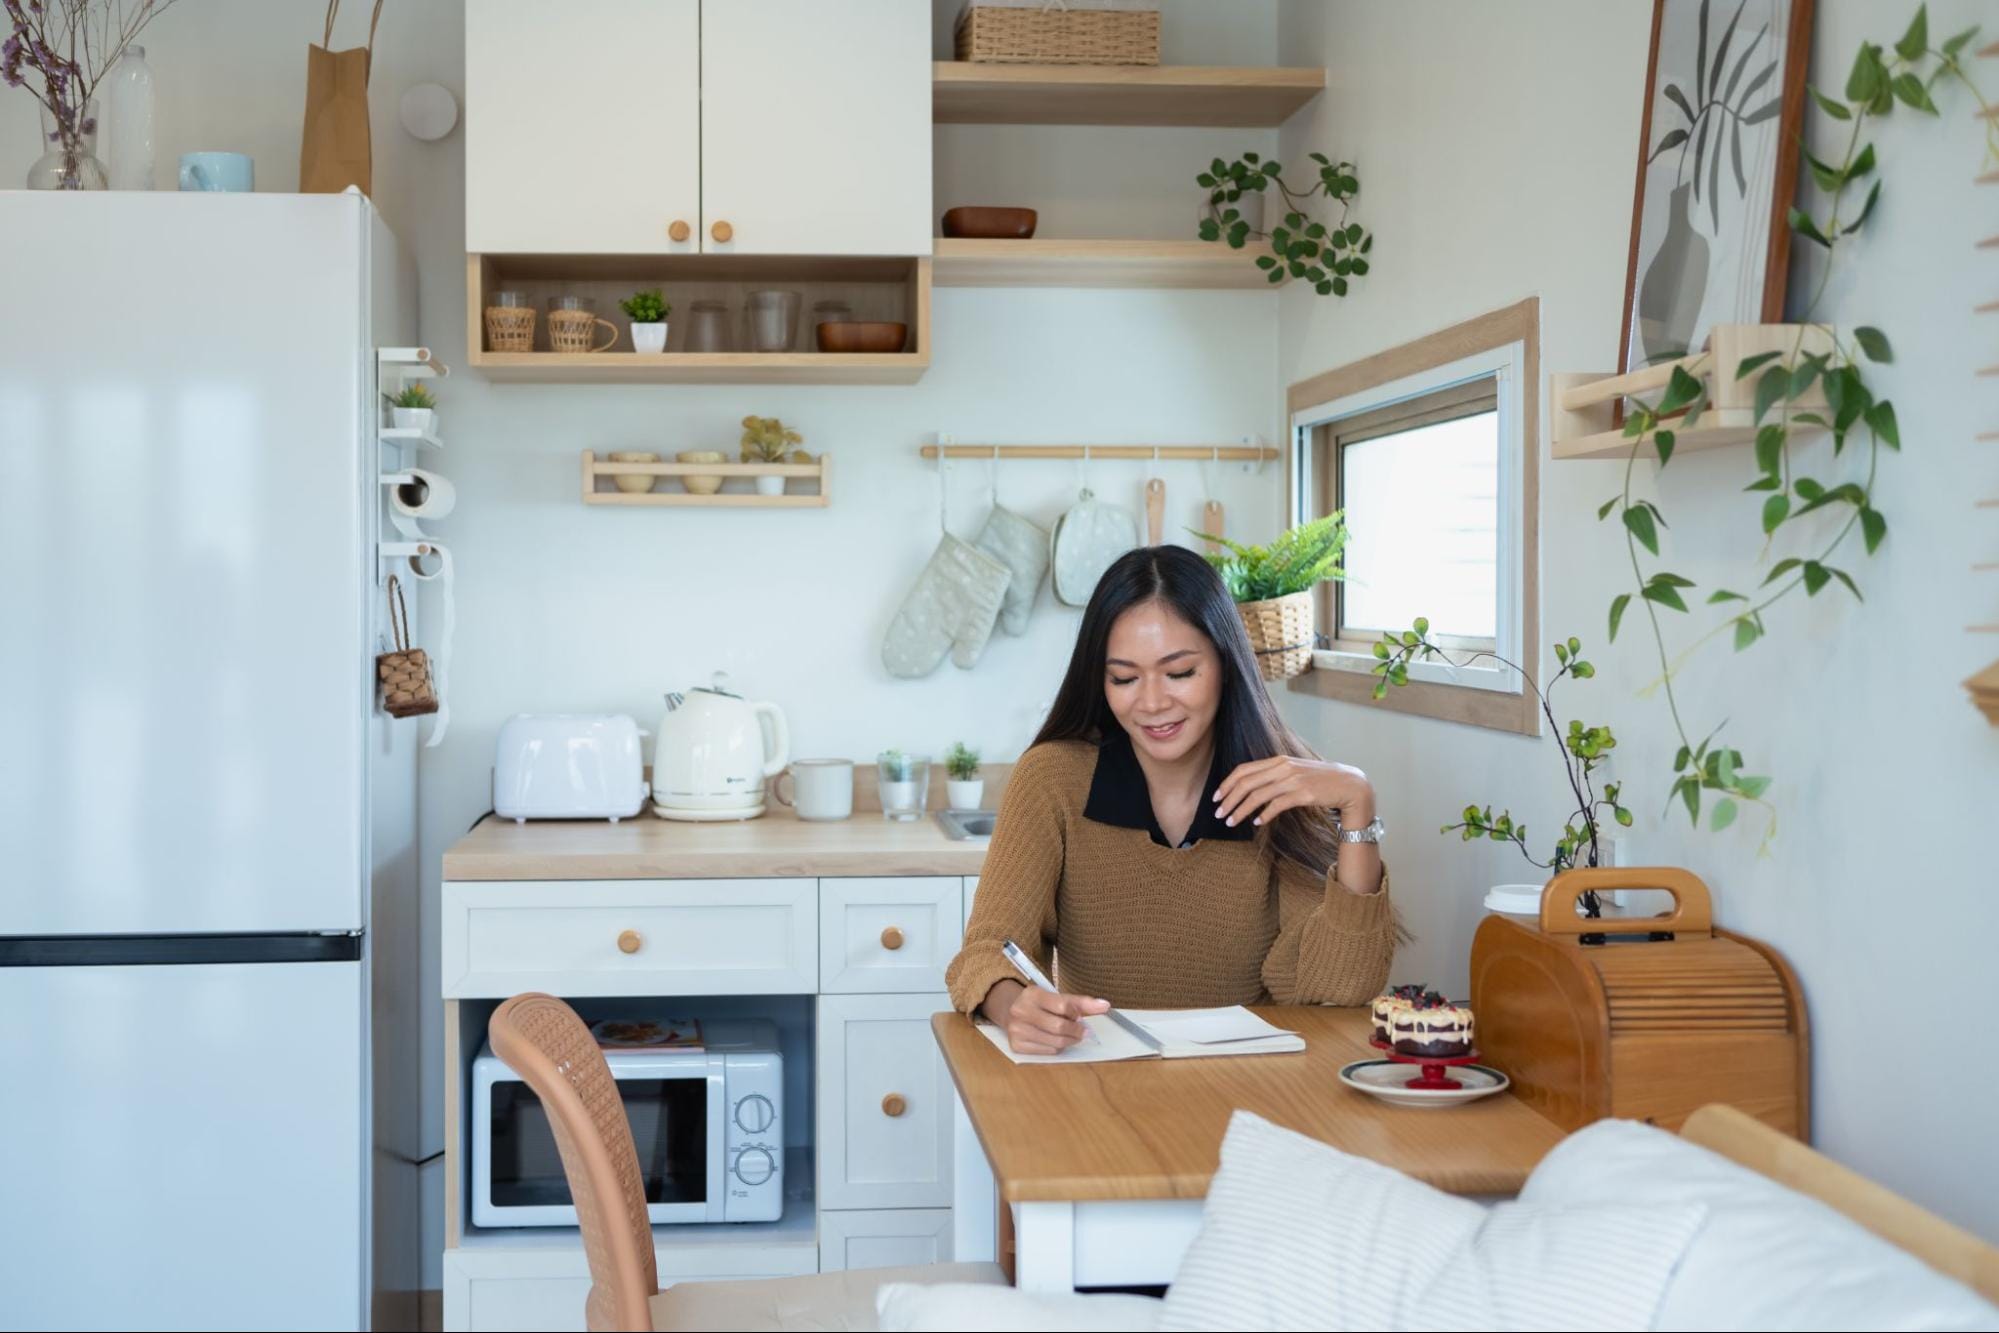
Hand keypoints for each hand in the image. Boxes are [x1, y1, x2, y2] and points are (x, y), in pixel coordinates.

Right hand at [983, 978, 1109, 1054]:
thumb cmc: (1040, 1004)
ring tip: (1072, 1036)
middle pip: (1059, 1027)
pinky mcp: (1016, 1046)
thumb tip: (1106, 1006)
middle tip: (1082, 1031)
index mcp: (1032, 994)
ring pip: (1055, 1043)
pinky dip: (1057, 1048)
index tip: (1079, 1016)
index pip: (1064, 1006)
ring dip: (1069, 1041)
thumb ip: (1081, 1002)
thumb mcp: (1057, 997)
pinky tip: (1056, 1040)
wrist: (1009, 1010)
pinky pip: (1047, 1052)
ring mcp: (1016, 1030)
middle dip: (1076, 1031)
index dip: (1077, 1014)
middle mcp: (1020, 1011)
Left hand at [1213, 755, 1373, 829]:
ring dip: (1240, 810)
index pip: (1244, 770)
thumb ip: (1275, 776)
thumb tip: (1253, 789)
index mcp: (1278, 760)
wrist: (1350, 785)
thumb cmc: (1321, 781)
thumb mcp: (1295, 772)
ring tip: (1231, 822)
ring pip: (1257, 796)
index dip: (1227, 783)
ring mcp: (1293, 780)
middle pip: (1246, 783)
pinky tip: (1257, 822)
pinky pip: (1276, 805)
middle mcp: (1283, 767)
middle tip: (1219, 813)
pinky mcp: (1303, 794)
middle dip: (1229, 799)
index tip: (1216, 797)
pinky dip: (1263, 815)